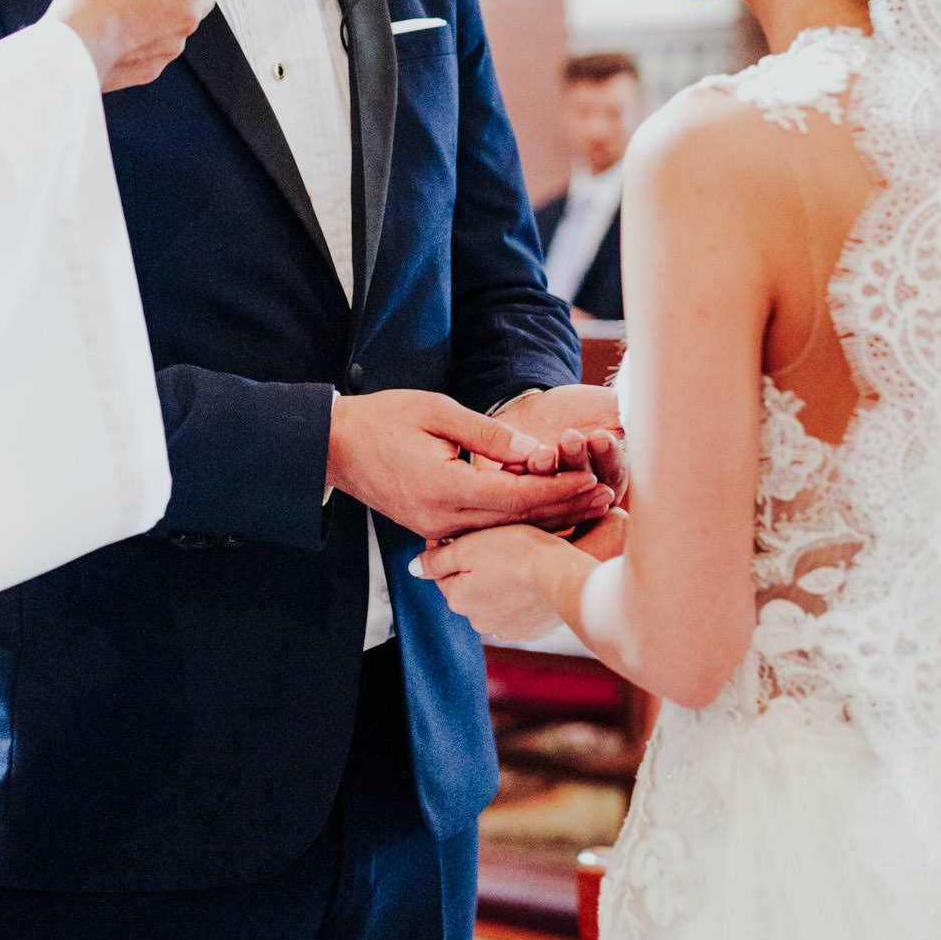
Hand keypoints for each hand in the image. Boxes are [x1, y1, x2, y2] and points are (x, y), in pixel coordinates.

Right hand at [44, 0, 226, 91]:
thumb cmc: (94, 2)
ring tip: (135, 2)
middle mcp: (188, 13)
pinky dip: (152, 36)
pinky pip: (163, 44)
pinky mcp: (157, 65)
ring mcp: (175, 43)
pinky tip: (125, 27)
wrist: (76, 46)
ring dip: (169, 10)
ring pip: (184, 20)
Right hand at [326, 389, 611, 543]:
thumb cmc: (383, 418)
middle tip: (607, 496)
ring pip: (504, 527)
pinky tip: (548, 507)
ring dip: (547, 515)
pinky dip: (519, 517)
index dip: (557, 488)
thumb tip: (534, 450)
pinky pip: (485, 526)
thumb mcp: (436, 411)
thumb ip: (486, 434)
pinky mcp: (433, 527)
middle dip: (563, 507)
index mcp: (443, 488)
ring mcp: (436, 528)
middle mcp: (442, 518)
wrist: (334, 446)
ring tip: (588, 502)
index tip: (593, 479)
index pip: (515, 495)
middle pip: (516, 519)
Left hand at [412, 506, 628, 638]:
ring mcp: (505, 628)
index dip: (454, 547)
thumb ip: (437, 560)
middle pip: (468, 586)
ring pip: (492, 598)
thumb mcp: (470, 547)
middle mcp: (476, 620)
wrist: (564, 576)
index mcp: (457, 599)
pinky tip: (531, 579)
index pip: (444, 570)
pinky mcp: (530, 630)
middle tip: (496, 543)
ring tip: (516, 559)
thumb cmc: (518, 553)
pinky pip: (517, 609)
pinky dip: (520, 596)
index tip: (471, 531)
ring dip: (498, 583)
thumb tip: (414, 569)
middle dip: (476, 568)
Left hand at [502, 385, 627, 502]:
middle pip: (584, 489)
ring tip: (543, 452)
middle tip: (572, 439)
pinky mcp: (522, 495)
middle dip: (578, 463)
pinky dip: (519, 476)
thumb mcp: (613, 407)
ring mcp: (553, 498)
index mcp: (612, 477)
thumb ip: (632, 417)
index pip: (614, 475)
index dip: (609, 458)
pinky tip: (520, 462)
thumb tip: (662, 413)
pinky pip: (521, 491)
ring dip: (549, 473)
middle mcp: (584, 496)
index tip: (601, 436)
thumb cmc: (584, 410)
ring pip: (552, 493)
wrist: (538, 407)